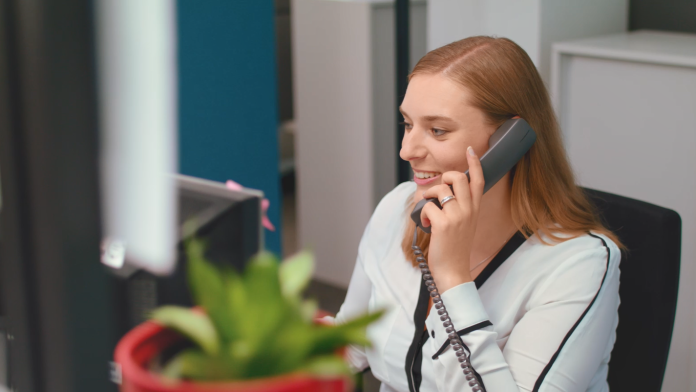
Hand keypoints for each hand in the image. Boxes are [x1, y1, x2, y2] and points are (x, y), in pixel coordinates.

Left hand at [420, 146, 483, 291]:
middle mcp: (469, 210)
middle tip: (436, 191)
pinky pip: (427, 206)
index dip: (474, 164)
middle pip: (457, 177)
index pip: (478, 181)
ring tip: (428, 213)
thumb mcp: (464, 225)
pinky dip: (421, 214)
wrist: (454, 271)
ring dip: (427, 197)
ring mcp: (457, 216)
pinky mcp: (443, 223)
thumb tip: (442, 193)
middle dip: (443, 177)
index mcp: (475, 210)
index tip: (470, 150)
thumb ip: (459, 209)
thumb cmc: (455, 249)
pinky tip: (425, 226)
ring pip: (439, 189)